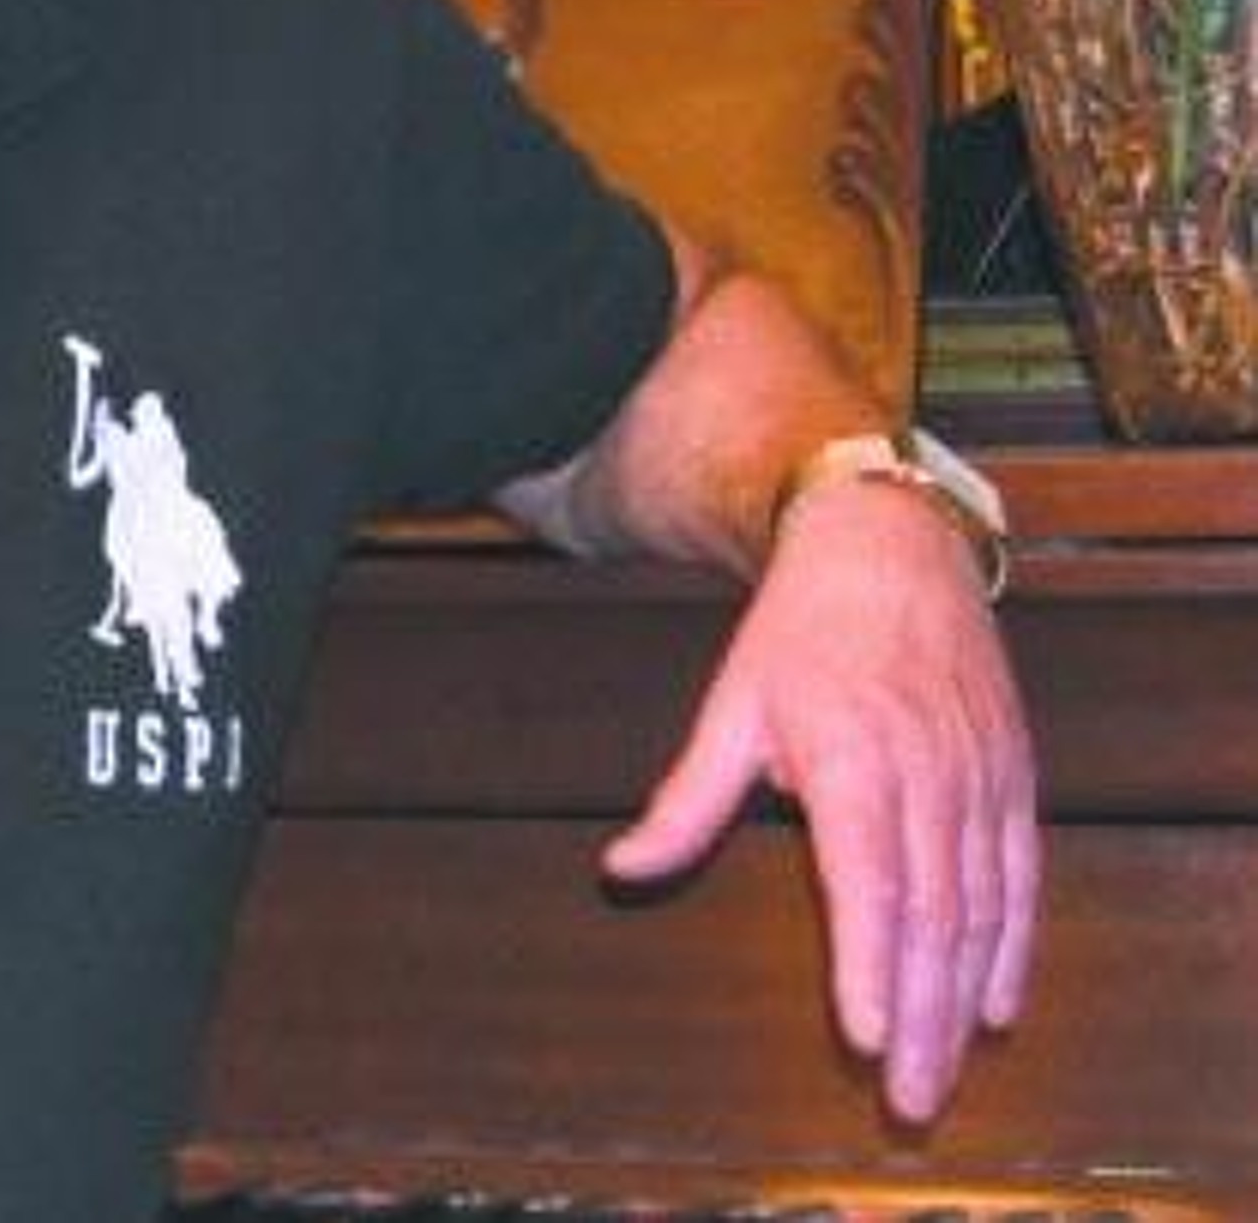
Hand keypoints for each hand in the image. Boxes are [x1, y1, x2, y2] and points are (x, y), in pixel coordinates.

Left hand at [600, 474, 1039, 1123]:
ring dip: (964, 999)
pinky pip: (1021, 875)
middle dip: (920, 1017)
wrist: (890, 545)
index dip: (867, 961)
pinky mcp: (1013, 774)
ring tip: (942, 1071)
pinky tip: (996, 1004)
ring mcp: (978, 774)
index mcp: (849, 756)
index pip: (867, 879)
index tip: (862, 1034)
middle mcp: (925, 771)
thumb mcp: (730, 704)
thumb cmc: (799, 630)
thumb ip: (686, 800)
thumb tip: (621, 871)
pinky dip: (1014, 945)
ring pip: (981, 908)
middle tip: (907, 1099)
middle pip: (931, 915)